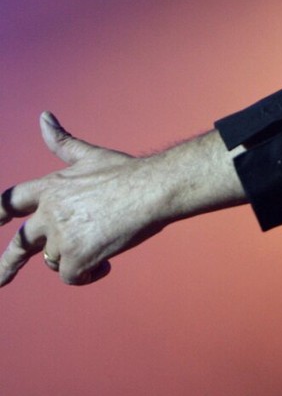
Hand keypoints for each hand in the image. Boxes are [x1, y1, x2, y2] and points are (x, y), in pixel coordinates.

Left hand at [0, 112, 244, 285]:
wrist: (152, 189)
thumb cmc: (127, 171)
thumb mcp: (90, 155)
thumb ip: (62, 142)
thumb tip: (43, 116)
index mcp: (50, 187)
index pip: (11, 200)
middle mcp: (49, 213)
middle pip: (20, 243)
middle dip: (8, 264)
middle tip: (0, 279)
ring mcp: (61, 236)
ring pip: (54, 260)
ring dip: (74, 258)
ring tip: (100, 246)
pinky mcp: (77, 256)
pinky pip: (72, 276)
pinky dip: (88, 274)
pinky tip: (104, 265)